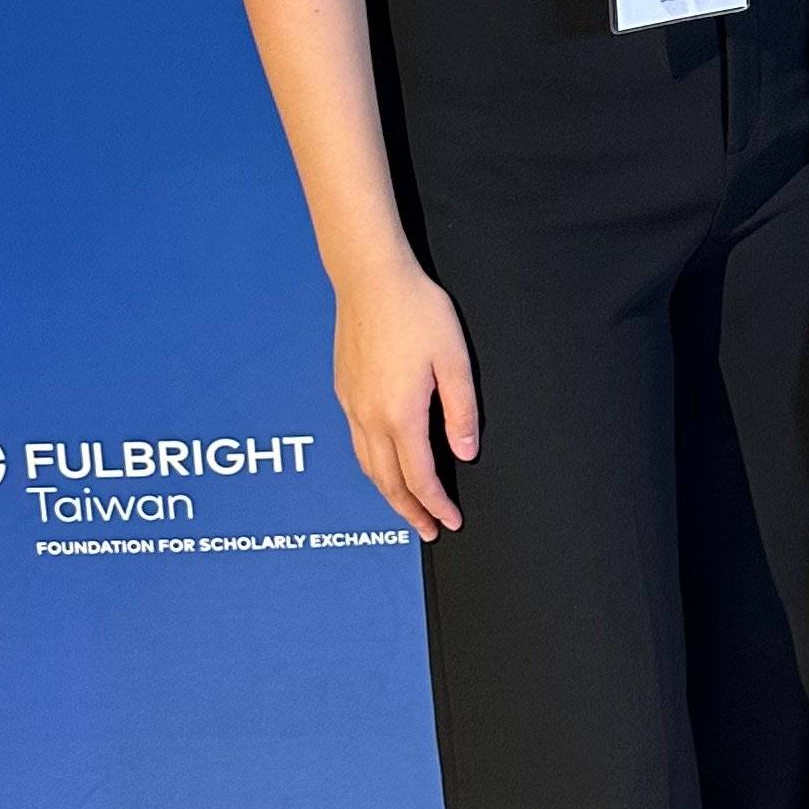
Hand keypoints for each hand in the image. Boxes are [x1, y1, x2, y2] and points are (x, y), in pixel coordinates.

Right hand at [332, 255, 477, 539]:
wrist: (369, 278)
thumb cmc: (416, 311)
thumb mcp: (454, 360)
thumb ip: (461, 411)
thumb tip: (464, 453)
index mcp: (400, 414)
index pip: (419, 478)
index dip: (436, 505)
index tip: (451, 521)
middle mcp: (369, 417)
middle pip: (388, 482)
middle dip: (410, 511)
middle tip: (428, 530)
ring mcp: (351, 404)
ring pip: (367, 465)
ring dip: (388, 492)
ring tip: (408, 507)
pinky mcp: (344, 390)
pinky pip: (357, 442)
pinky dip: (373, 465)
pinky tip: (384, 463)